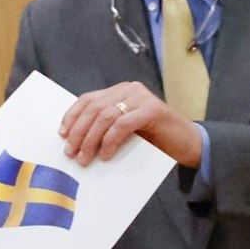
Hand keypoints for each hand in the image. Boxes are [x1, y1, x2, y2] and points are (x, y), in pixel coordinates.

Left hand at [60, 82, 201, 166]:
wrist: (188, 143)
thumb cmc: (153, 139)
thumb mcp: (123, 130)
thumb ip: (104, 127)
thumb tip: (74, 140)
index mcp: (120, 91)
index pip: (88, 100)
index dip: (72, 116)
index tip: (62, 134)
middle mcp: (129, 90)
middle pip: (94, 109)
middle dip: (79, 132)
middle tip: (71, 153)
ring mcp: (142, 98)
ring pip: (105, 117)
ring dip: (91, 140)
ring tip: (84, 159)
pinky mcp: (153, 110)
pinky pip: (123, 125)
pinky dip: (110, 141)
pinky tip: (105, 155)